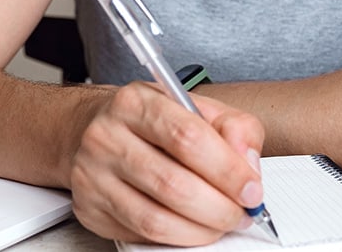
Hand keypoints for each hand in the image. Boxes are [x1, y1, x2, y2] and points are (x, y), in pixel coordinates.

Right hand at [69, 81, 265, 244]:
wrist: (93, 130)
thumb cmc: (151, 121)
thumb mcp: (195, 106)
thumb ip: (233, 127)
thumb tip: (248, 164)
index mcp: (135, 103)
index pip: (188, 137)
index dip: (227, 170)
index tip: (251, 189)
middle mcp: (107, 137)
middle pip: (173, 185)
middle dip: (220, 207)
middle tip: (242, 212)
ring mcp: (93, 176)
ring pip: (156, 219)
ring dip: (202, 229)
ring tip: (222, 221)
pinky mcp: (90, 209)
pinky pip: (142, 235)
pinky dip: (178, 237)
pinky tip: (193, 226)